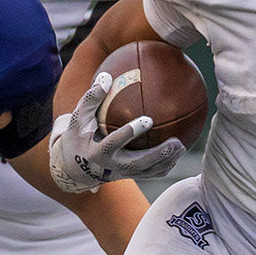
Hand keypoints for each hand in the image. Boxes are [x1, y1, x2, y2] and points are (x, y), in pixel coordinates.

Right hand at [49, 74, 183, 193]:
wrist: (74, 166)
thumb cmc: (78, 135)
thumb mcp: (78, 118)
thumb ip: (91, 98)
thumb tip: (106, 76)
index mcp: (96, 151)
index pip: (114, 142)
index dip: (131, 132)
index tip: (149, 119)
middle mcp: (110, 166)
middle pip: (137, 163)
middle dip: (157, 155)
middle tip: (176, 142)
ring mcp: (121, 175)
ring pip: (146, 172)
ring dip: (165, 162)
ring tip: (181, 147)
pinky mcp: (128, 178)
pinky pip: (148, 175)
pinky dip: (163, 167)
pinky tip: (176, 156)